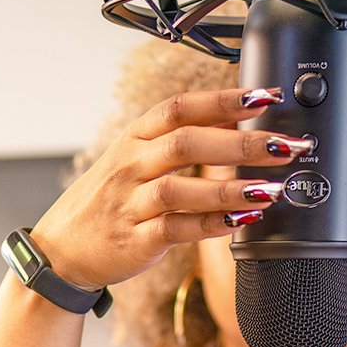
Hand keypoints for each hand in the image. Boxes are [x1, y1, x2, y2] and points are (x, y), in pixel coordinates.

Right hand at [27, 86, 312, 291]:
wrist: (62, 250)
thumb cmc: (109, 200)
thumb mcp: (135, 159)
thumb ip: (180, 138)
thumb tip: (237, 116)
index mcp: (134, 139)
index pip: (180, 108)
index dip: (223, 100)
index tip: (264, 96)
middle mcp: (130, 166)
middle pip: (186, 143)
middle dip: (241, 143)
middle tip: (284, 145)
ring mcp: (130, 204)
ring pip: (180, 188)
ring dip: (230, 189)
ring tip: (271, 189)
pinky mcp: (135, 240)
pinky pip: (177, 230)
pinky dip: (212, 225)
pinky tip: (242, 221)